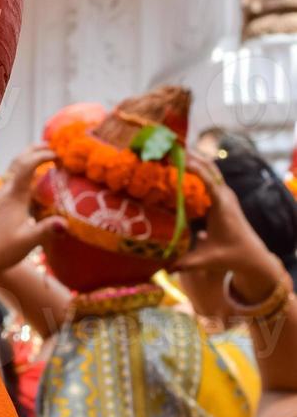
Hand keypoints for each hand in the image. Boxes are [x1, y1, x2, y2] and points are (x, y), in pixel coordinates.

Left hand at [0, 145, 64, 286]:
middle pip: (18, 161)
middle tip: (51, 146)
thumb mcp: (28, 242)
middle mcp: (5, 191)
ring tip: (43, 158)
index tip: (58, 154)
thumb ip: (46, 230)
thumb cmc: (2, 250)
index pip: (27, 166)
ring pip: (13, 170)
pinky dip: (23, 173)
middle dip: (34, 150)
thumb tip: (66, 223)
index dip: (42, 156)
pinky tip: (31, 184)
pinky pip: (11, 181)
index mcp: (14, 196)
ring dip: (28, 160)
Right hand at [175, 154, 282, 302]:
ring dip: (190, 157)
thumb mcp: (207, 260)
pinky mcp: (221, 195)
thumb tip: (165, 269)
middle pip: (207, 166)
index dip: (190, 166)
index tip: (172, 158)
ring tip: (168, 150)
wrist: (252, 256)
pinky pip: (208, 174)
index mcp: (222, 205)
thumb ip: (186, 263)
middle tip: (164, 147)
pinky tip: (179, 163)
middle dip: (187, 155)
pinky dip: (194, 166)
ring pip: (208, 167)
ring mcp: (224, 193)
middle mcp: (224, 194)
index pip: (207, 179)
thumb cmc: (230, 256)